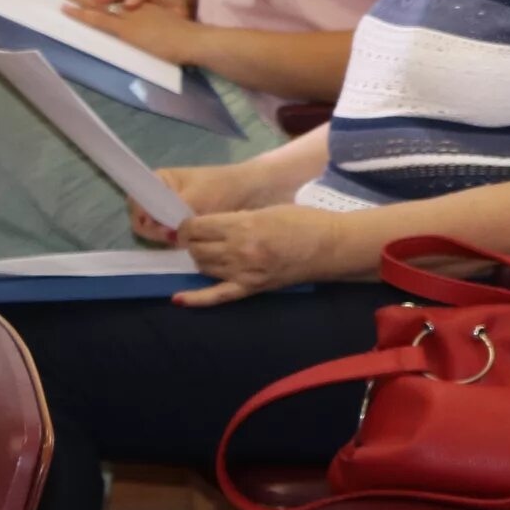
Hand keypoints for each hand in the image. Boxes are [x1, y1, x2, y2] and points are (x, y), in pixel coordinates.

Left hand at [63, 0, 208, 65]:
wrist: (195, 41)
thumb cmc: (191, 42)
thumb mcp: (174, 33)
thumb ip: (163, 35)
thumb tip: (162, 45)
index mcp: (148, 9)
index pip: (119, 0)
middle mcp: (136, 9)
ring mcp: (130, 18)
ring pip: (97, 3)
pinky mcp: (126, 29)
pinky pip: (99, 19)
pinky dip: (82, 14)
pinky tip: (67, 10)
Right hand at [135, 161, 265, 242]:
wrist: (252, 191)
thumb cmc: (223, 188)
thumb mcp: (195, 199)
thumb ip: (171, 213)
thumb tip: (161, 230)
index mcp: (158, 181)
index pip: (136, 204)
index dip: (146, 219)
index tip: (164, 228)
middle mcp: (159, 195)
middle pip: (144, 221)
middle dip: (158, 231)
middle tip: (177, 237)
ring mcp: (169, 210)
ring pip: (156, 231)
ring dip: (168, 238)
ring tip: (186, 239)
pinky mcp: (181, 222)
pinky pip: (169, 236)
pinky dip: (176, 241)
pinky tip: (189, 242)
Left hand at [171, 205, 344, 306]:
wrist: (331, 246)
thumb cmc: (304, 221)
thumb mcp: (268, 210)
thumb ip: (238, 219)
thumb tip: (213, 226)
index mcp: (243, 225)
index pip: (197, 227)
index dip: (187, 225)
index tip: (189, 223)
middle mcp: (238, 250)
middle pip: (196, 248)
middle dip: (191, 241)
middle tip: (197, 236)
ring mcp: (244, 272)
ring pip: (202, 267)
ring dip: (199, 258)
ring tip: (206, 252)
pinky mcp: (251, 288)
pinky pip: (217, 296)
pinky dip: (195, 299)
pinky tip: (178, 299)